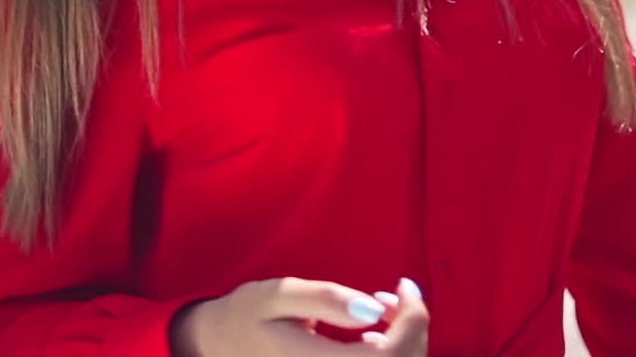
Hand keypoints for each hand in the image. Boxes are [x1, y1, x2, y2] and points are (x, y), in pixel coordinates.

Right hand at [171, 276, 427, 355]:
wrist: (221, 350)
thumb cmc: (248, 316)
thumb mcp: (278, 295)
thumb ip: (325, 299)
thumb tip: (373, 307)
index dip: (413, 321)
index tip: (404, 286)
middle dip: (413, 327)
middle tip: (396, 293)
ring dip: (404, 341)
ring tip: (382, 309)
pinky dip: (390, 353)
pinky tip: (371, 334)